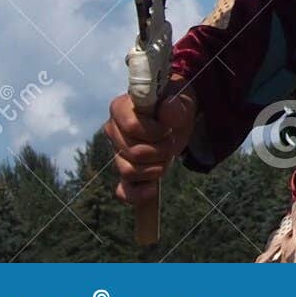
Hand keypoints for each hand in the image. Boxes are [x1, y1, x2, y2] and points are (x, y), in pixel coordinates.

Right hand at [103, 82, 196, 206]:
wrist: (178, 120)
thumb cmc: (176, 106)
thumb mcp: (181, 102)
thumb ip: (175, 106)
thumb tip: (167, 107)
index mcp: (121, 108)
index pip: (131, 127)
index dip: (153, 132)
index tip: (167, 129)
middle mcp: (113, 130)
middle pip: (133, 152)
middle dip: (159, 151)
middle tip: (171, 141)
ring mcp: (116, 152)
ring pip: (129, 171)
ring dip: (156, 167)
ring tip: (167, 155)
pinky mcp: (125, 170)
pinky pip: (124, 191)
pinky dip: (138, 194)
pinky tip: (152, 189)